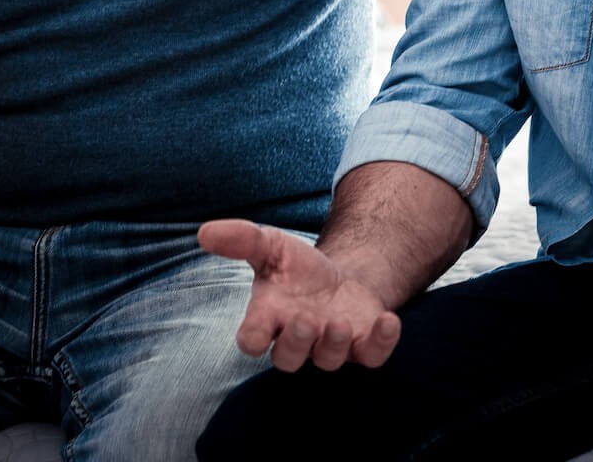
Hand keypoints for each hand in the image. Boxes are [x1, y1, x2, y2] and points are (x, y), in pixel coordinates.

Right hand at [197, 218, 401, 371]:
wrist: (341, 279)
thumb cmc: (298, 269)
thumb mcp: (271, 246)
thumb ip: (242, 239)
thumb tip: (204, 231)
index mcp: (269, 318)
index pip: (251, 340)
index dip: (252, 338)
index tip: (256, 331)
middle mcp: (298, 339)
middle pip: (288, 358)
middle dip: (296, 342)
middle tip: (305, 320)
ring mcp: (331, 346)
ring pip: (328, 360)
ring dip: (333, 343)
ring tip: (338, 322)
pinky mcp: (364, 346)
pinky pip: (373, 356)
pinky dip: (382, 342)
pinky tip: (388, 321)